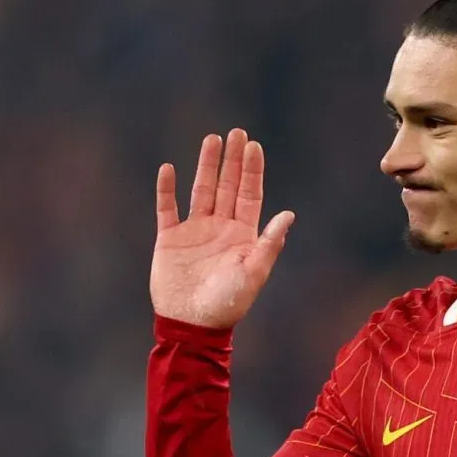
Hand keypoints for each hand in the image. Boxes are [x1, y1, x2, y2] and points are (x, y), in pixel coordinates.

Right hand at [150, 128, 294, 328]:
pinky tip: (168, 169)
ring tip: (211, 139)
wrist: (193, 324)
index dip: (252, 170)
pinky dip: (167, 189)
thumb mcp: (254, 272)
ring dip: (205, 165)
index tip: (254, 145)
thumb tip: (289, 214)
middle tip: (236, 132)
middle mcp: (221, 227)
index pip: (249, 194)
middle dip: (232, 160)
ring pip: (201, 190)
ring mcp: (195, 231)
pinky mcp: (170, 239)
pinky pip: (167, 209)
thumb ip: (269, 242)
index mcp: (244, 234)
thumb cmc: (229, 302)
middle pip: (227, 185)